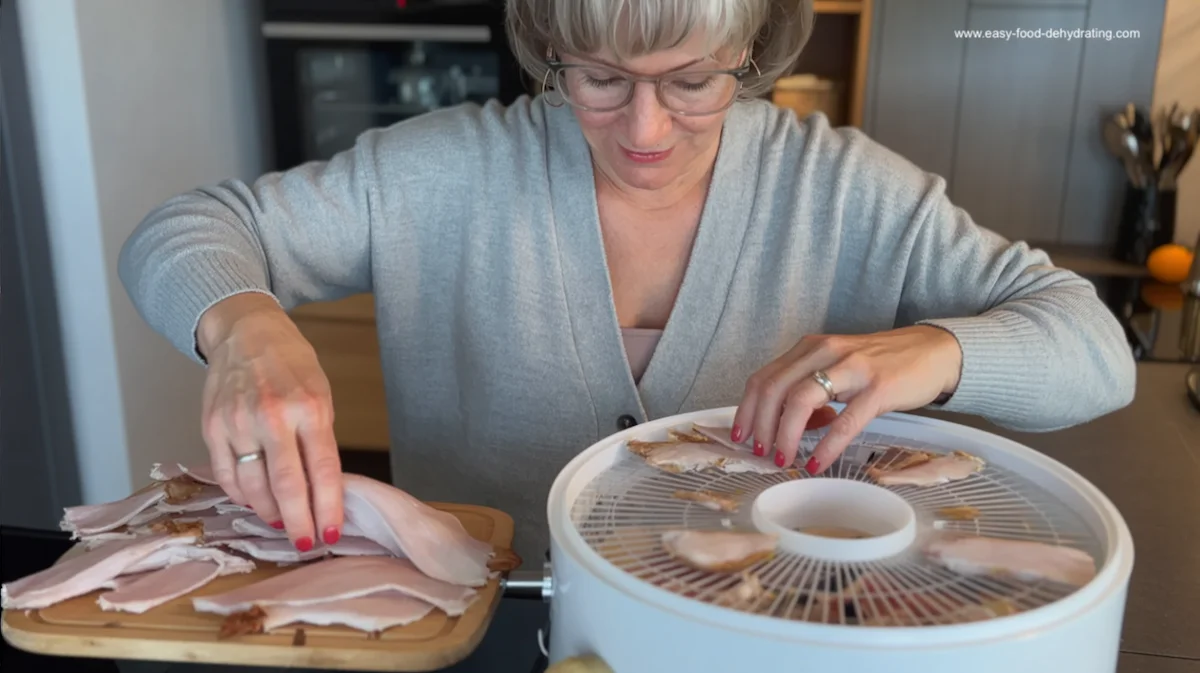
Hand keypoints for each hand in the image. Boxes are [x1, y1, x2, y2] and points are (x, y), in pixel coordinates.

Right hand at [197, 293, 342, 550]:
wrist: (246, 332)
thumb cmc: (292, 365)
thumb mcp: (320, 395)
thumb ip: (319, 440)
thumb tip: (320, 490)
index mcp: (309, 408)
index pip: (322, 471)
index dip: (327, 508)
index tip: (330, 533)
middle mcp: (272, 416)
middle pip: (286, 486)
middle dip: (298, 523)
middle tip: (305, 543)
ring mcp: (237, 422)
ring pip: (252, 488)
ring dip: (268, 513)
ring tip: (281, 522)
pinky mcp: (211, 427)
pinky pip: (226, 476)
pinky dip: (241, 496)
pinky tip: (254, 502)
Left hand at [732, 326, 961, 474]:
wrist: (933, 351)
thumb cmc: (881, 365)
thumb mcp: (838, 371)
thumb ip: (811, 393)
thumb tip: (788, 429)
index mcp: (810, 348)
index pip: (764, 377)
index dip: (747, 409)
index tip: (741, 435)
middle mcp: (825, 352)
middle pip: (775, 389)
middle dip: (762, 426)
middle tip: (761, 453)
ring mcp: (851, 368)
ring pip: (801, 400)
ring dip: (786, 435)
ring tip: (783, 459)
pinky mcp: (878, 388)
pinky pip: (844, 421)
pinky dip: (826, 447)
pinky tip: (817, 464)